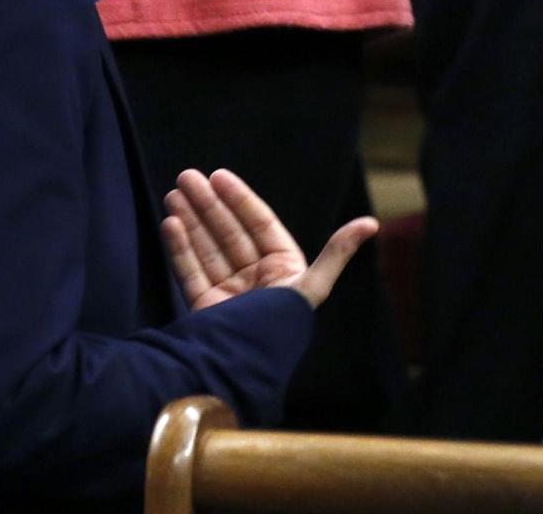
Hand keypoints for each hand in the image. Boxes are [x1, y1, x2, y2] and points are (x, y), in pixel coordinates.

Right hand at [161, 168, 378, 310]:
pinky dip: (180, 247)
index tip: (218, 176)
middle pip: (229, 232)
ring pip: (207, 247)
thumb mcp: (312, 286)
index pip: (259, 224)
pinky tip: (170, 223)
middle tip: (186, 177)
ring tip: (174, 194)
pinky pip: (191, 270)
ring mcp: (229, 291)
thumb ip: (337, 253)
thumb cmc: (281, 325)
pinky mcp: (205, 307)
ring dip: (191, 220)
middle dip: (208, 205)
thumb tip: (372, 222)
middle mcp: (256, 277)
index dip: (239, 199)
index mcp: (283, 268)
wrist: (243, 366)